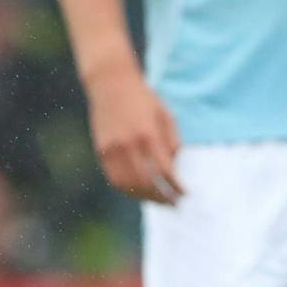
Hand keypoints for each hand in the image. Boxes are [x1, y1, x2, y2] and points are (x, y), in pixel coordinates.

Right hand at [85, 57, 182, 203]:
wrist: (111, 83)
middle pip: (146, 183)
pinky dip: (128, 190)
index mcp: (148, 134)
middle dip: (162, 197)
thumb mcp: (165, 115)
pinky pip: (114, 179)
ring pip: (128, 185)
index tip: (185, 194)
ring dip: (145, 198)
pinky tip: (139, 191)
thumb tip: (174, 169)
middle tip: (174, 203)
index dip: (176, 187)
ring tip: (158, 200)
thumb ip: (172, 142)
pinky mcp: (102, 151)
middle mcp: (129, 144)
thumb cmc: (143, 97)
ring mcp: (112, 149)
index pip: (165, 171)